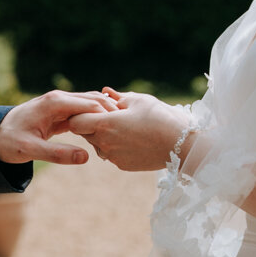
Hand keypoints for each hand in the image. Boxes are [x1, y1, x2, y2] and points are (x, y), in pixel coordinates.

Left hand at [0, 91, 111, 166]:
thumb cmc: (9, 142)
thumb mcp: (31, 151)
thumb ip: (58, 154)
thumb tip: (85, 158)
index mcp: (55, 103)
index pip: (90, 105)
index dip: (108, 117)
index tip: (121, 131)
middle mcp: (59, 99)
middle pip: (94, 101)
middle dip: (111, 114)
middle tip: (127, 130)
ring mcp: (60, 104)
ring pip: (91, 106)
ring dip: (105, 116)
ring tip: (121, 132)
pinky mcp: (60, 113)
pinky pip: (83, 113)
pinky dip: (95, 121)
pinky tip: (106, 133)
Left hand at [69, 91, 192, 172]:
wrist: (180, 145)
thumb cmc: (160, 117)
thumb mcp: (139, 101)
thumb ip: (118, 97)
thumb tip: (106, 91)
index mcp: (106, 124)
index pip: (75, 121)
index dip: (80, 114)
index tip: (91, 109)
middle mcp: (105, 143)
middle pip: (84, 133)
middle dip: (91, 124)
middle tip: (108, 115)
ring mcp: (112, 156)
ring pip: (96, 144)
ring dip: (102, 135)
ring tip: (122, 127)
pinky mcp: (122, 165)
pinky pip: (110, 153)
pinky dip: (114, 146)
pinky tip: (131, 138)